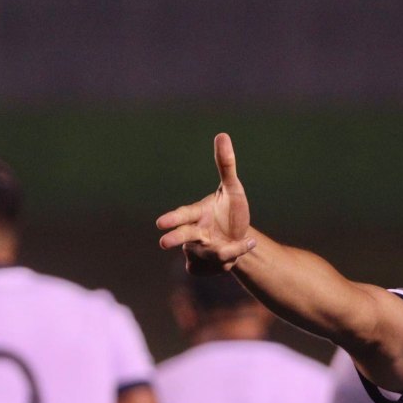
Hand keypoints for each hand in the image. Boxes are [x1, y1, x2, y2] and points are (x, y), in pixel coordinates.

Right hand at [157, 133, 255, 274]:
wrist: (240, 237)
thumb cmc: (231, 210)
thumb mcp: (233, 189)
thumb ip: (226, 166)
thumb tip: (222, 135)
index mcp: (196, 214)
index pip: (183, 215)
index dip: (172, 219)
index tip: (160, 223)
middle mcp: (193, 232)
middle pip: (182, 236)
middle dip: (174, 238)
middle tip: (163, 242)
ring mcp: (196, 251)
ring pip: (207, 255)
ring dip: (226, 251)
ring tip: (243, 242)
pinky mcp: (202, 266)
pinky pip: (213, 268)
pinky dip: (230, 260)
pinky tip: (237, 253)